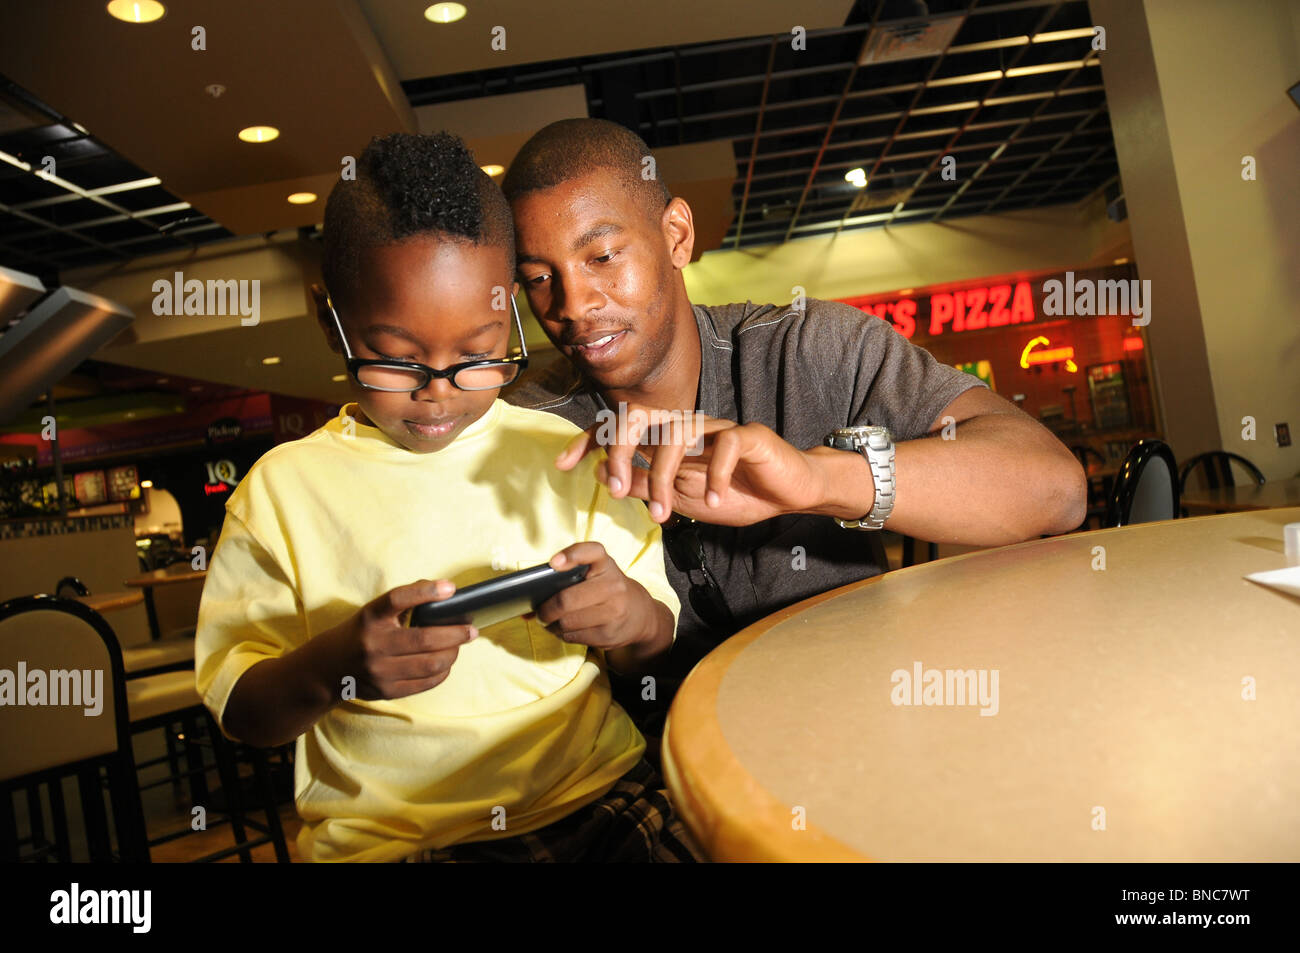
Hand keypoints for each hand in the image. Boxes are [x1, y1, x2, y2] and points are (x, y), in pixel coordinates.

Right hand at [319, 578, 475, 700]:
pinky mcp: (386, 691)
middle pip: (425, 639)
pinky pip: (425, 683)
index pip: (398, 599)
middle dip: (456, 634)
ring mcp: (379, 671)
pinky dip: (442, 672)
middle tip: (471, 630)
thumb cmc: (362, 633)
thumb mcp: (374, 611)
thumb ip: (406, 600)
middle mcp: (373, 644)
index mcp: (371, 617)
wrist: (328, 668)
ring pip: (430, 664)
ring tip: (459, 646)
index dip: (426, 592)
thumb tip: (445, 591)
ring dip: (452, 654)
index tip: (451, 589)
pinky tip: (446, 663)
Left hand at [534, 542, 657, 652]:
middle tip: (540, 612)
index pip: (591, 552)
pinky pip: (573, 637)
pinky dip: (562, 634)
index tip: (553, 563)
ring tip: (550, 621)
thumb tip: (527, 604)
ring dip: (551, 625)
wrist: (639, 614)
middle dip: (545, 610)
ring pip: (566, 622)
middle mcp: (613, 585)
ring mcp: (613, 612)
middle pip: (566, 600)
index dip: (571, 556)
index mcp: (606, 564)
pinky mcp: (609, 634)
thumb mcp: (596, 573)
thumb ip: (566, 577)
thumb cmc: (606, 589)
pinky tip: (564, 629)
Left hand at [555, 404, 830, 525]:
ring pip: (679, 434)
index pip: (622, 428)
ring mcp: (717, 428)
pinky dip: (716, 476)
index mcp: (667, 439)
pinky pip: (726, 445)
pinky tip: (716, 502)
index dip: (590, 440)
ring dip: (667, 478)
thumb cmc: (735, 494)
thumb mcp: (682, 498)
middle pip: (642, 417)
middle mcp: (688, 426)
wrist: (788, 494)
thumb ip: (645, 484)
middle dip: (622, 450)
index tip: (563, 464)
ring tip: (666, 515)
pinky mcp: (749, 436)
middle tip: (618, 490)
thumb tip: (603, 474)